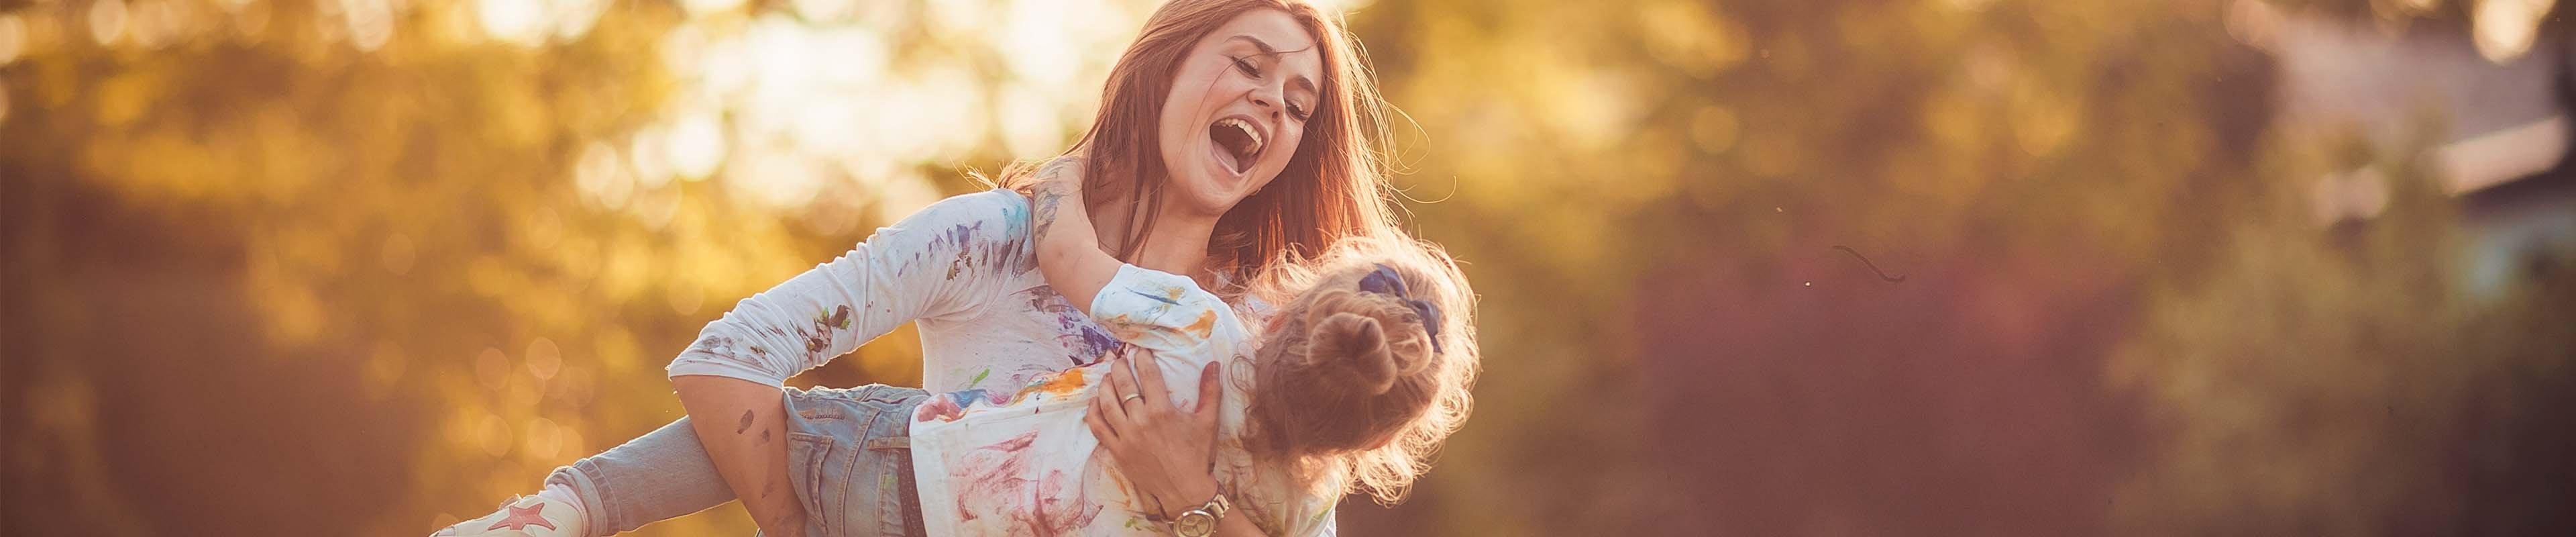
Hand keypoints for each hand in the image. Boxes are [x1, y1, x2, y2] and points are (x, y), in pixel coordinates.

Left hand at [1084, 349, 1223, 518]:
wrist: (1184, 489)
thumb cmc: (1198, 454)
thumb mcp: (1208, 421)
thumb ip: (1210, 390)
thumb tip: (1214, 363)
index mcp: (1162, 411)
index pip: (1147, 375)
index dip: (1142, 359)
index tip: (1139, 351)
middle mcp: (1141, 421)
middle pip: (1123, 385)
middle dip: (1120, 367)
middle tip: (1120, 359)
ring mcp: (1126, 436)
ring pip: (1107, 403)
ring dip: (1105, 385)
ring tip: (1108, 377)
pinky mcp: (1117, 451)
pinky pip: (1098, 427)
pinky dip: (1093, 412)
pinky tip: (1095, 402)